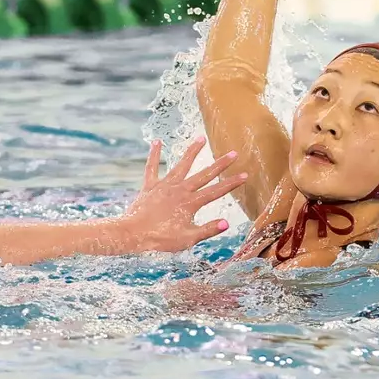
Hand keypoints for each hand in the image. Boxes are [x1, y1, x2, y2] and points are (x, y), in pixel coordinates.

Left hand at [119, 138, 246, 252]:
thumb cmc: (160, 240)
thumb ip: (207, 230)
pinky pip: (152, 167)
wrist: (133, 234)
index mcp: (190, 203)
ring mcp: (164, 186)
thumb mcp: (187, 239)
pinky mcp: (150, 186)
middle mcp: (180, 190)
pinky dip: (154, 154)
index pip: (216, 191)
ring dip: (192, 151)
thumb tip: (227, 223)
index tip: (245, 175)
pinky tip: (157, 141)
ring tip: (201, 138)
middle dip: (220, 164)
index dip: (232, 183)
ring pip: (181, 165)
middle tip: (233, 153)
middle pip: (204, 175)